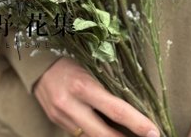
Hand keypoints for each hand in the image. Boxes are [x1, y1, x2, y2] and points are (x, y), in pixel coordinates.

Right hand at [34, 57, 159, 136]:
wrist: (35, 64)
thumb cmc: (67, 60)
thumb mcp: (88, 67)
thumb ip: (105, 86)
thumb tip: (132, 104)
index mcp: (82, 85)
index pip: (116, 110)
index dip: (138, 124)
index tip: (155, 132)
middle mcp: (71, 104)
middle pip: (105, 134)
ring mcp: (62, 116)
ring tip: (125, 134)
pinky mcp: (57, 122)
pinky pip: (80, 134)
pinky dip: (95, 133)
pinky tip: (104, 129)